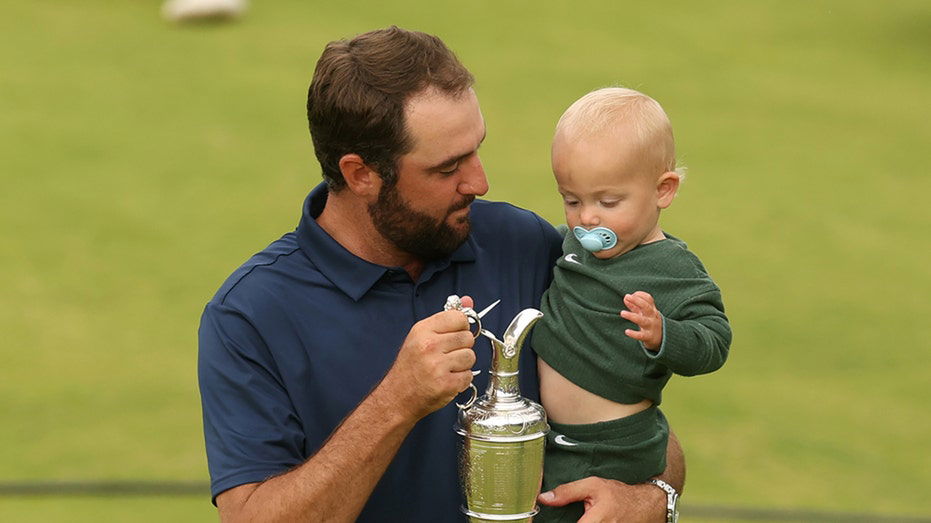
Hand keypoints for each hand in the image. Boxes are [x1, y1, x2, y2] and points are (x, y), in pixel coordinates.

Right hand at [379, 296, 476, 418]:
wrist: (397, 397)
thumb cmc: (410, 367)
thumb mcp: (422, 336)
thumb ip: (446, 318)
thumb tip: (468, 301)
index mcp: (423, 330)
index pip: (459, 317)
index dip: (461, 327)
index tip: (453, 335)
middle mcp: (429, 346)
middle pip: (468, 337)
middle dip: (461, 348)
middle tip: (446, 356)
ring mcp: (437, 365)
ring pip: (470, 357)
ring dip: (462, 365)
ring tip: (446, 369)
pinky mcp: (446, 384)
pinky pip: (469, 376)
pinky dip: (461, 380)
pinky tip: (447, 380)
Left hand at [538, 477, 665, 522]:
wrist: (644, 506)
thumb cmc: (617, 495)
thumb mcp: (592, 486)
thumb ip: (567, 492)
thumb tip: (544, 498)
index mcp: (596, 522)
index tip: (548, 521)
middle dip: (570, 520)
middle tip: (572, 515)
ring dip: (578, 522)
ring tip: (583, 516)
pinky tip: (587, 520)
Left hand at [620, 291, 662, 350]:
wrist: (663, 339)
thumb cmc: (651, 323)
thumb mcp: (645, 314)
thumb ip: (635, 306)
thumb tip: (626, 298)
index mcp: (652, 310)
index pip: (648, 299)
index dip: (640, 295)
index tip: (629, 295)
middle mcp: (653, 317)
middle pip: (646, 307)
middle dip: (637, 301)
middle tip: (627, 296)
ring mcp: (651, 327)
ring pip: (643, 320)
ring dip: (632, 316)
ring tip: (622, 313)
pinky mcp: (648, 337)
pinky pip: (641, 335)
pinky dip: (634, 334)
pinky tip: (627, 331)